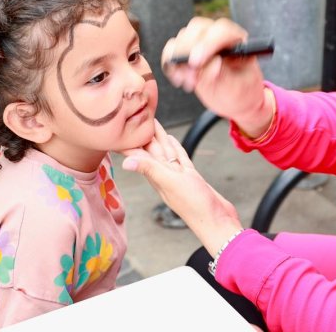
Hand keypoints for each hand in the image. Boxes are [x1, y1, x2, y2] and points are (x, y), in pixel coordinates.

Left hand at [121, 133, 242, 255]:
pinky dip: (175, 148)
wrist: (217, 222)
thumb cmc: (195, 205)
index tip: (118, 126)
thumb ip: (150, 170)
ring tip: (150, 121)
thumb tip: (125, 163)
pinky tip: (172, 139)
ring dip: (158, 137)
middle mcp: (164, 175)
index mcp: (157, 175)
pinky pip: (179, 158)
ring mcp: (178, 176)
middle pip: (150, 149)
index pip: (138, 155)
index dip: (129, 141)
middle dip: (142, 133)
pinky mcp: (191, 176)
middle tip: (134, 114)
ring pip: (164, 151)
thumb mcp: (171, 184)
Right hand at [162, 17, 273, 136]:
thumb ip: (226, 75)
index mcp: (236, 39)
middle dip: (189, 50)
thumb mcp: (239, 87)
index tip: (197, 61)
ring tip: (189, 82)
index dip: (208, 43)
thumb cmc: (240, 91)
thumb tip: (214, 63)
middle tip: (190, 75)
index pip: (222, 31)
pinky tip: (179, 79)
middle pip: (197, 28)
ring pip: (182, 37)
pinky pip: (171, 50)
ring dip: (179, 59)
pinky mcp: (186, 51)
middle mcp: (218, 35)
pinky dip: (170, 64)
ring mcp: (200, 41)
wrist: (234, 98)